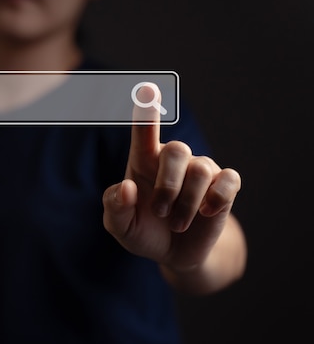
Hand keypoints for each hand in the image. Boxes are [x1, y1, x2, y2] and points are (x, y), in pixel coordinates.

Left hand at [102, 84, 241, 272]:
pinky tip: (207, 212)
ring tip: (177, 223)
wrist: (175, 254)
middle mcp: (173, 160)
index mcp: (143, 162)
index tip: (147, 90)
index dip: (147, 111)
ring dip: (186, 204)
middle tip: (160, 213)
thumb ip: (115, 207)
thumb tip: (128, 188)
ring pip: (200, 171)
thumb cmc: (143, 231)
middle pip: (177, 149)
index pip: (144, 132)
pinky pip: (228, 180)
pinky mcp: (224, 185)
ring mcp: (201, 169)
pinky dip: (216, 199)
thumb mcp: (120, 226)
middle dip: (168, 186)